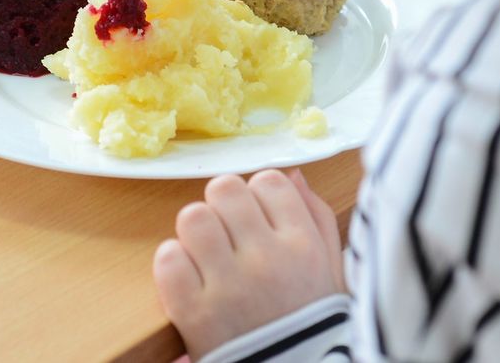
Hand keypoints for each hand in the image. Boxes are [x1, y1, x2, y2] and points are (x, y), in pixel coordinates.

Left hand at [153, 169, 344, 360]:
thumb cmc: (311, 324)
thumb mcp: (331, 271)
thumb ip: (316, 217)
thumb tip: (292, 176)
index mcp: (303, 245)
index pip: (268, 181)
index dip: (256, 194)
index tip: (255, 217)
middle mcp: (267, 259)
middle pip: (225, 189)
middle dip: (221, 206)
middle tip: (226, 233)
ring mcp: (229, 286)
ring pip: (192, 217)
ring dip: (195, 232)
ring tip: (206, 256)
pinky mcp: (194, 313)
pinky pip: (168, 258)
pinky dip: (173, 265)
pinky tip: (189, 280)